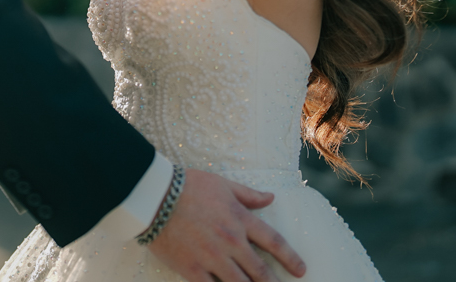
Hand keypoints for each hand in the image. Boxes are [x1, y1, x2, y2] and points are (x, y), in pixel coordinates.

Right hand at [147, 169, 305, 281]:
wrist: (155, 195)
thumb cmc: (188, 185)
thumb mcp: (222, 183)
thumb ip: (248, 194)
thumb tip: (271, 198)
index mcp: (239, 218)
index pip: (273, 242)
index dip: (290, 258)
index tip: (301, 270)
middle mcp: (231, 241)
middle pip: (260, 271)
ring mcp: (212, 258)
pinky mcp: (193, 270)